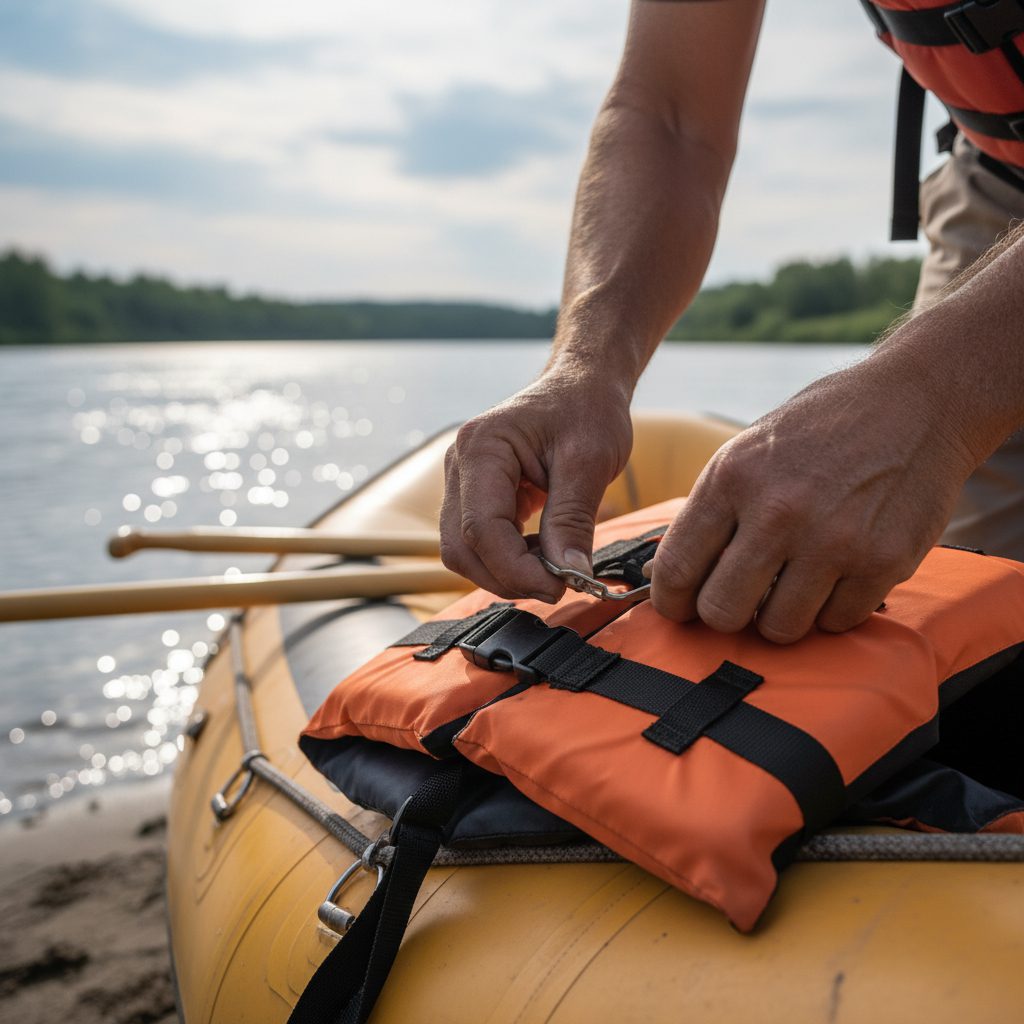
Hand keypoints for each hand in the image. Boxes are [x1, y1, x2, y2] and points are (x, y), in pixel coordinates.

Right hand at [440, 371, 632, 600]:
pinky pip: (478, 544)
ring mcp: (463, 482)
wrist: (582, 386)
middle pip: (461, 548)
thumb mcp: (590, 462)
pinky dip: (509, 560)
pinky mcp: (475, 497)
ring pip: (464, 552)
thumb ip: (573, 520)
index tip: (558, 587)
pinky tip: (544, 552)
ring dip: (507, 573)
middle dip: (508, 577)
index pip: (481, 529)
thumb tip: (571, 575)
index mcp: (481, 447)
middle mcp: (459, 465)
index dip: (516, 569)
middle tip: (559, 585)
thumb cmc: (587, 409)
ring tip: (554, 567)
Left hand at [648, 354, 977, 642]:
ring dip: (781, 616)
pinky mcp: (883, 561)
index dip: (671, 602)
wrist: (912, 404)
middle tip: (740, 600)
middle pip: (722, 611)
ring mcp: (834, 540)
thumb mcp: (745, 455)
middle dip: (726, 614)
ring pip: (779, 629)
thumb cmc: (817, 433)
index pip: (677, 569)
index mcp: (732, 479)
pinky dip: (831, 609)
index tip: (680, 609)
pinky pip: (836, 623)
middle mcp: (779, 511)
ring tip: (791, 584)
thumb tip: (668, 578)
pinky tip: (836, 574)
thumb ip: (709, 515)